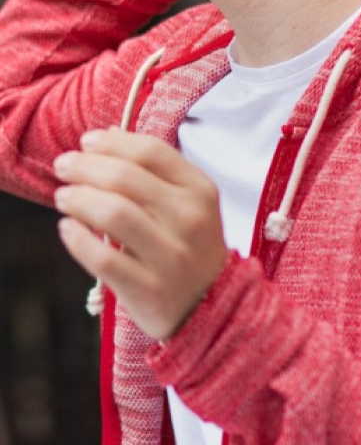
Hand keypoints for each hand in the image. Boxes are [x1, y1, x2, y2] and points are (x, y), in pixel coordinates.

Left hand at [53, 128, 228, 339]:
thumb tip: (104, 136)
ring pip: (113, 213)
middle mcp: (189, 219)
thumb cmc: (187, 245)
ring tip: (63, 196)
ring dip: (78, 199)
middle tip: (63, 166)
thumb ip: (153, 171)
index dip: (112, 142)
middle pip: (125, 178)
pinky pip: (103, 259)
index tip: (86, 142)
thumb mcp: (187, 203)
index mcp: (199, 190)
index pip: (150, 151)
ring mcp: (171, 257)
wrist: (213, 308)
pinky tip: (67, 229)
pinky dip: (77, 240)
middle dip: (85, 166)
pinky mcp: (149, 290)